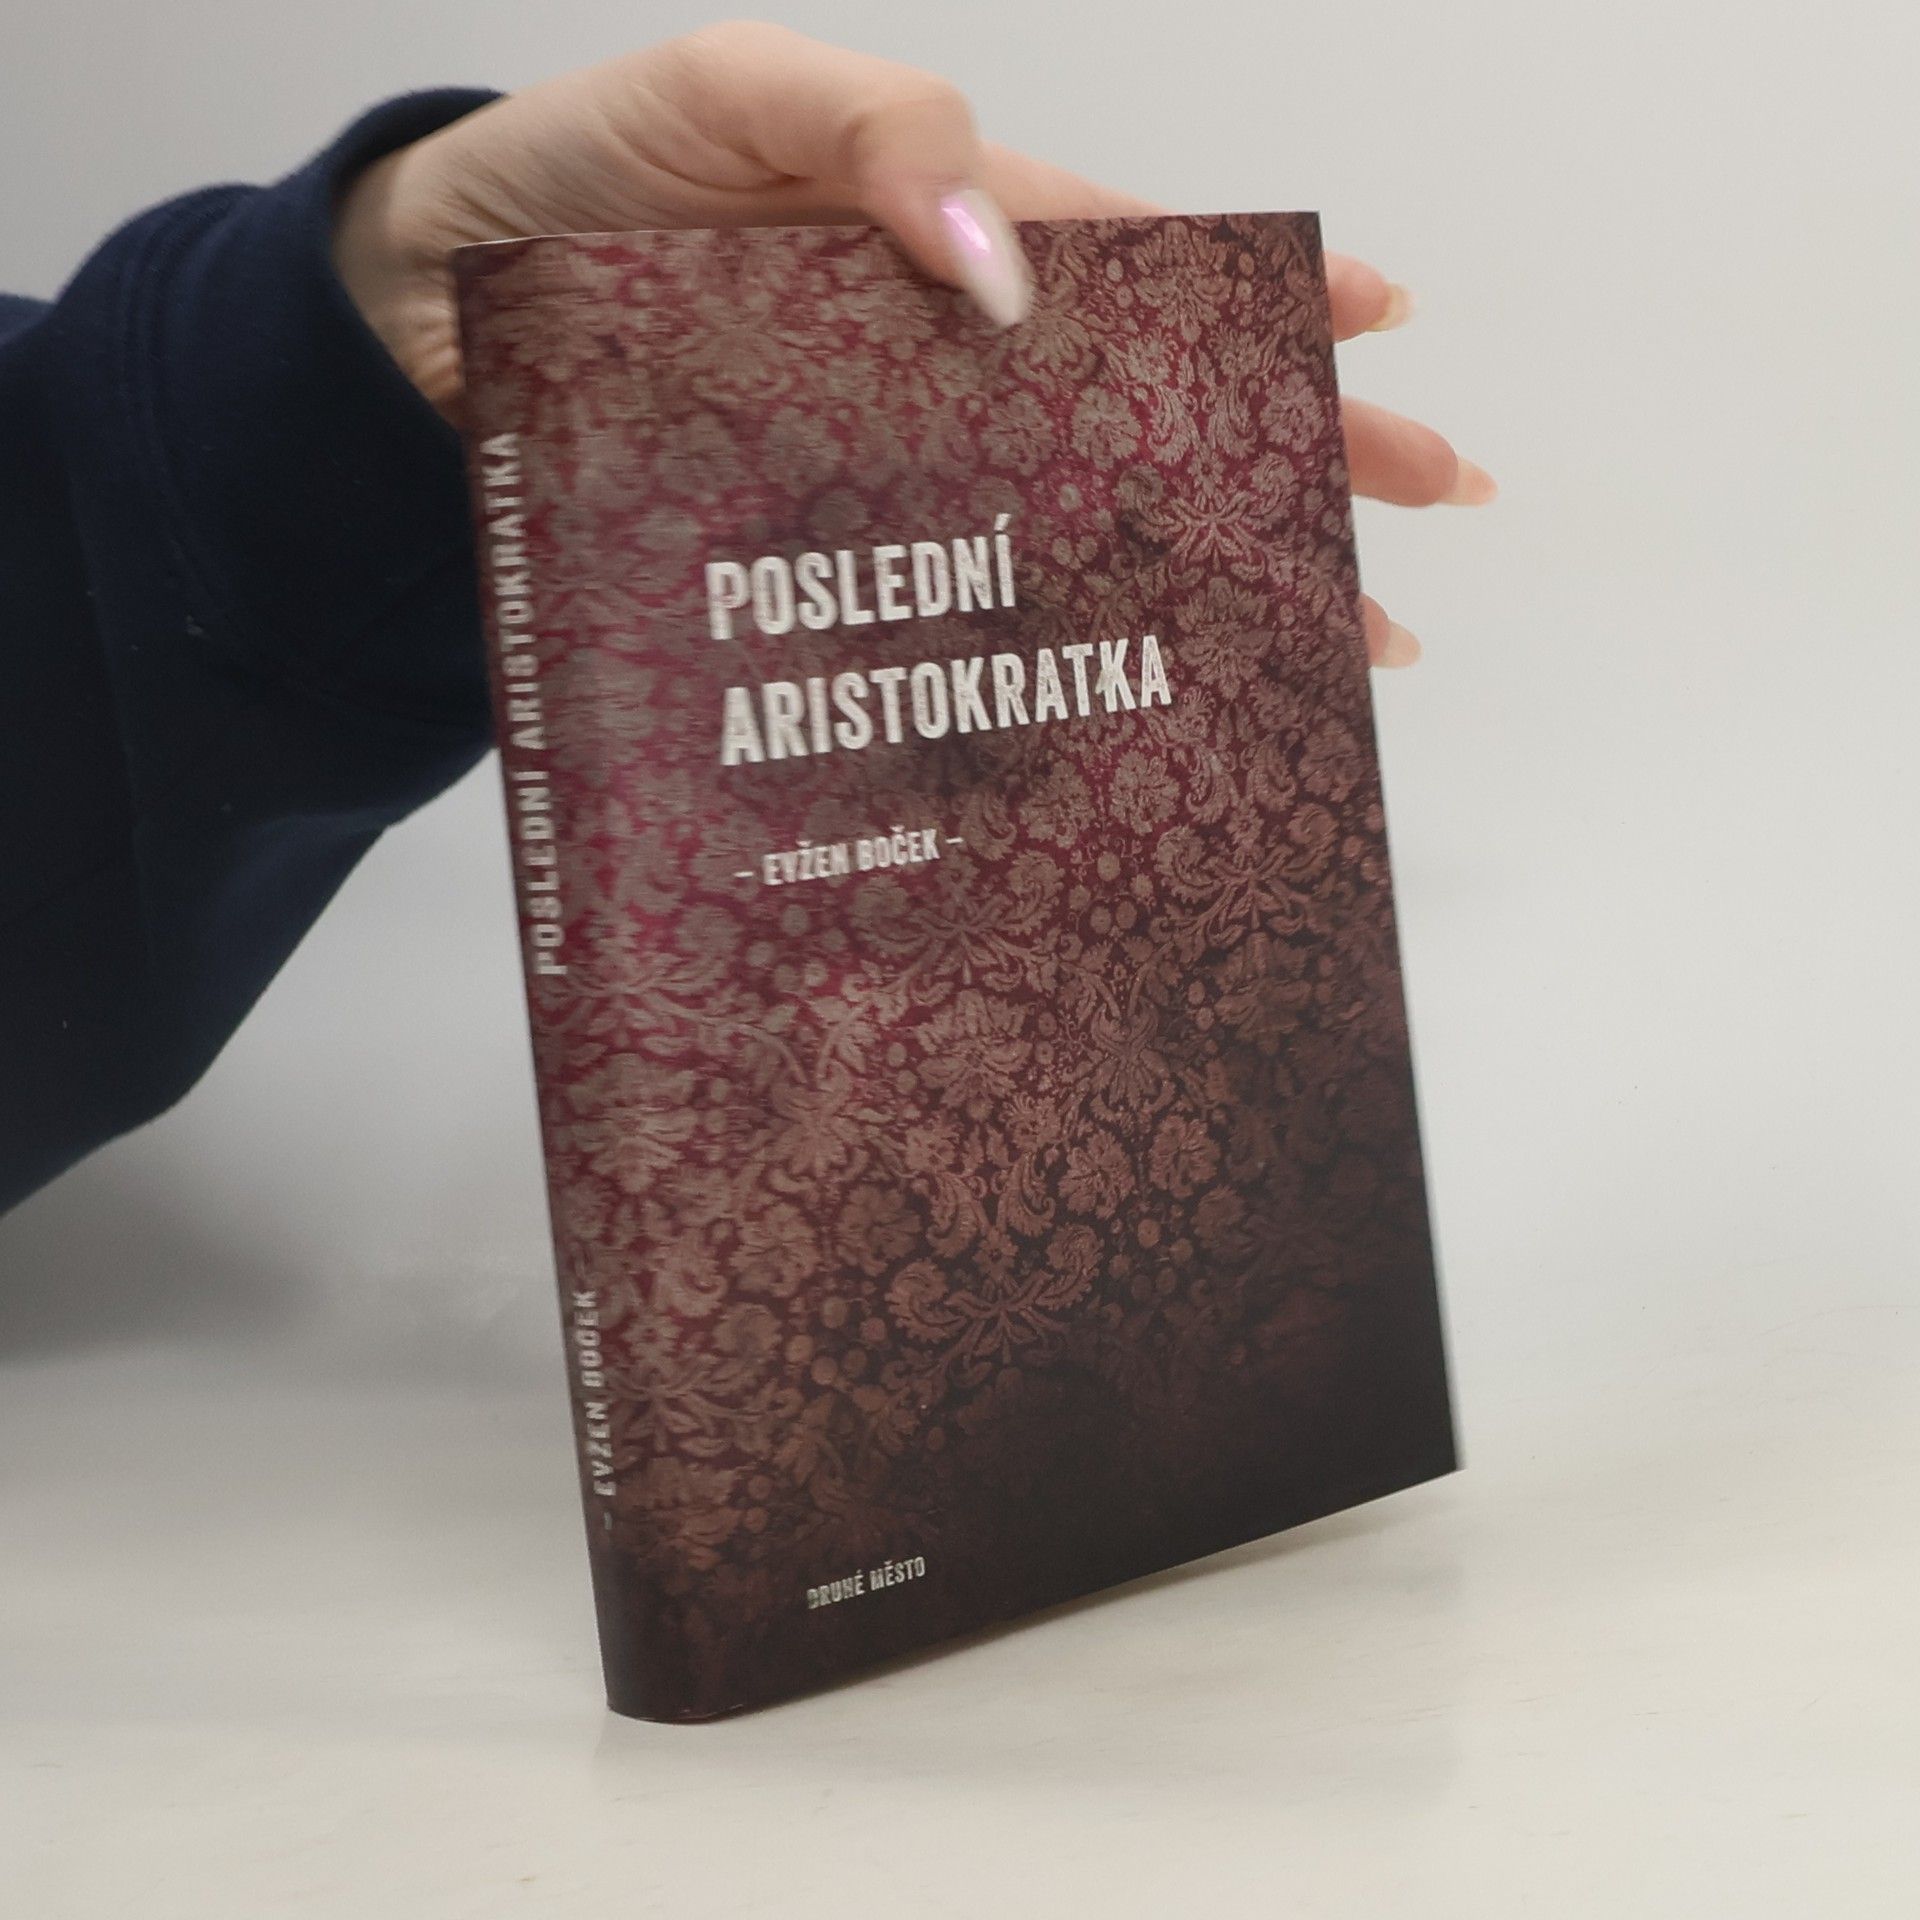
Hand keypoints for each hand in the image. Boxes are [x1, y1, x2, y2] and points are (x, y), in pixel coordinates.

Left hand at [334, 21, 1493, 666]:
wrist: (425, 316)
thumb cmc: (576, 178)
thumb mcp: (731, 91)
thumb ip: (879, 135)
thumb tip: (1008, 277)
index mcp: (945, 244)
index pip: (1143, 274)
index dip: (1266, 304)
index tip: (1388, 330)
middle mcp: (942, 371)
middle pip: (1151, 415)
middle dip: (1294, 461)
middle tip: (1420, 519)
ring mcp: (890, 477)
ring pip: (1076, 531)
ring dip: (1199, 586)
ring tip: (1320, 645)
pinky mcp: (821, 566)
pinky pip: (952, 614)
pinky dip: (1038, 663)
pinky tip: (1115, 715)